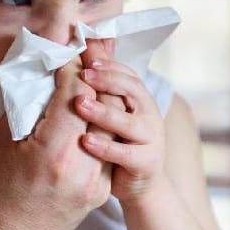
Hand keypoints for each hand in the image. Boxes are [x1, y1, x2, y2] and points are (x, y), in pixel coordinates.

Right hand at [0, 58, 110, 229]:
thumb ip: (25, 107)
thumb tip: (39, 75)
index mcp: (54, 152)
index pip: (75, 92)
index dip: (70, 64)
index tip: (63, 48)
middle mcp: (84, 168)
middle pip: (101, 104)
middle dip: (91, 75)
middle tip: (82, 53)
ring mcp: (96, 184)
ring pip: (110, 125)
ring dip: (100, 99)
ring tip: (87, 78)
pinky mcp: (100, 193)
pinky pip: (106, 148)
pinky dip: (99, 125)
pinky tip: (87, 113)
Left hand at [75, 54, 165, 205]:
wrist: (143, 184)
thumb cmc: (121, 141)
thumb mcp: (113, 111)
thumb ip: (105, 86)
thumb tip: (91, 45)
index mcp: (140, 99)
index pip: (127, 74)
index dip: (108, 65)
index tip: (86, 56)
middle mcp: (148, 114)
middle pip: (131, 91)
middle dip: (107, 81)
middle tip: (83, 74)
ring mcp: (150, 138)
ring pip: (127, 122)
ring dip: (102, 111)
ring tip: (79, 104)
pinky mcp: (146, 162)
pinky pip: (125, 153)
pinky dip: (105, 147)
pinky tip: (86, 140)